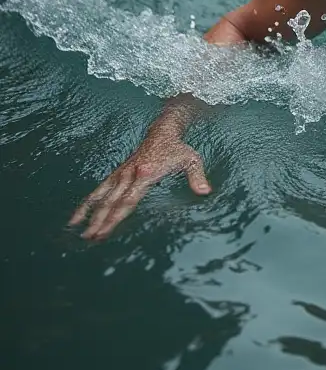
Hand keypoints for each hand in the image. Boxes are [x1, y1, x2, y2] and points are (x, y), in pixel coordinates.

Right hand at [69, 131, 210, 239]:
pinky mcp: (117, 173)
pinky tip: (76, 218)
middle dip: (101, 220)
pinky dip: (87, 203)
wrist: (162, 131)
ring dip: (90, 214)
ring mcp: (121, 174)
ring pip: (101, 195)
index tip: (106, 230)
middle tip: (91, 238)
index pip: (129, 199)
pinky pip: (99, 189)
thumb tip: (205, 192)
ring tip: (79, 231)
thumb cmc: (178, 148)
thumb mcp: (191, 160)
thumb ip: (197, 177)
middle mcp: (130, 174)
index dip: (116, 216)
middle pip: (112, 201)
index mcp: (146, 173)